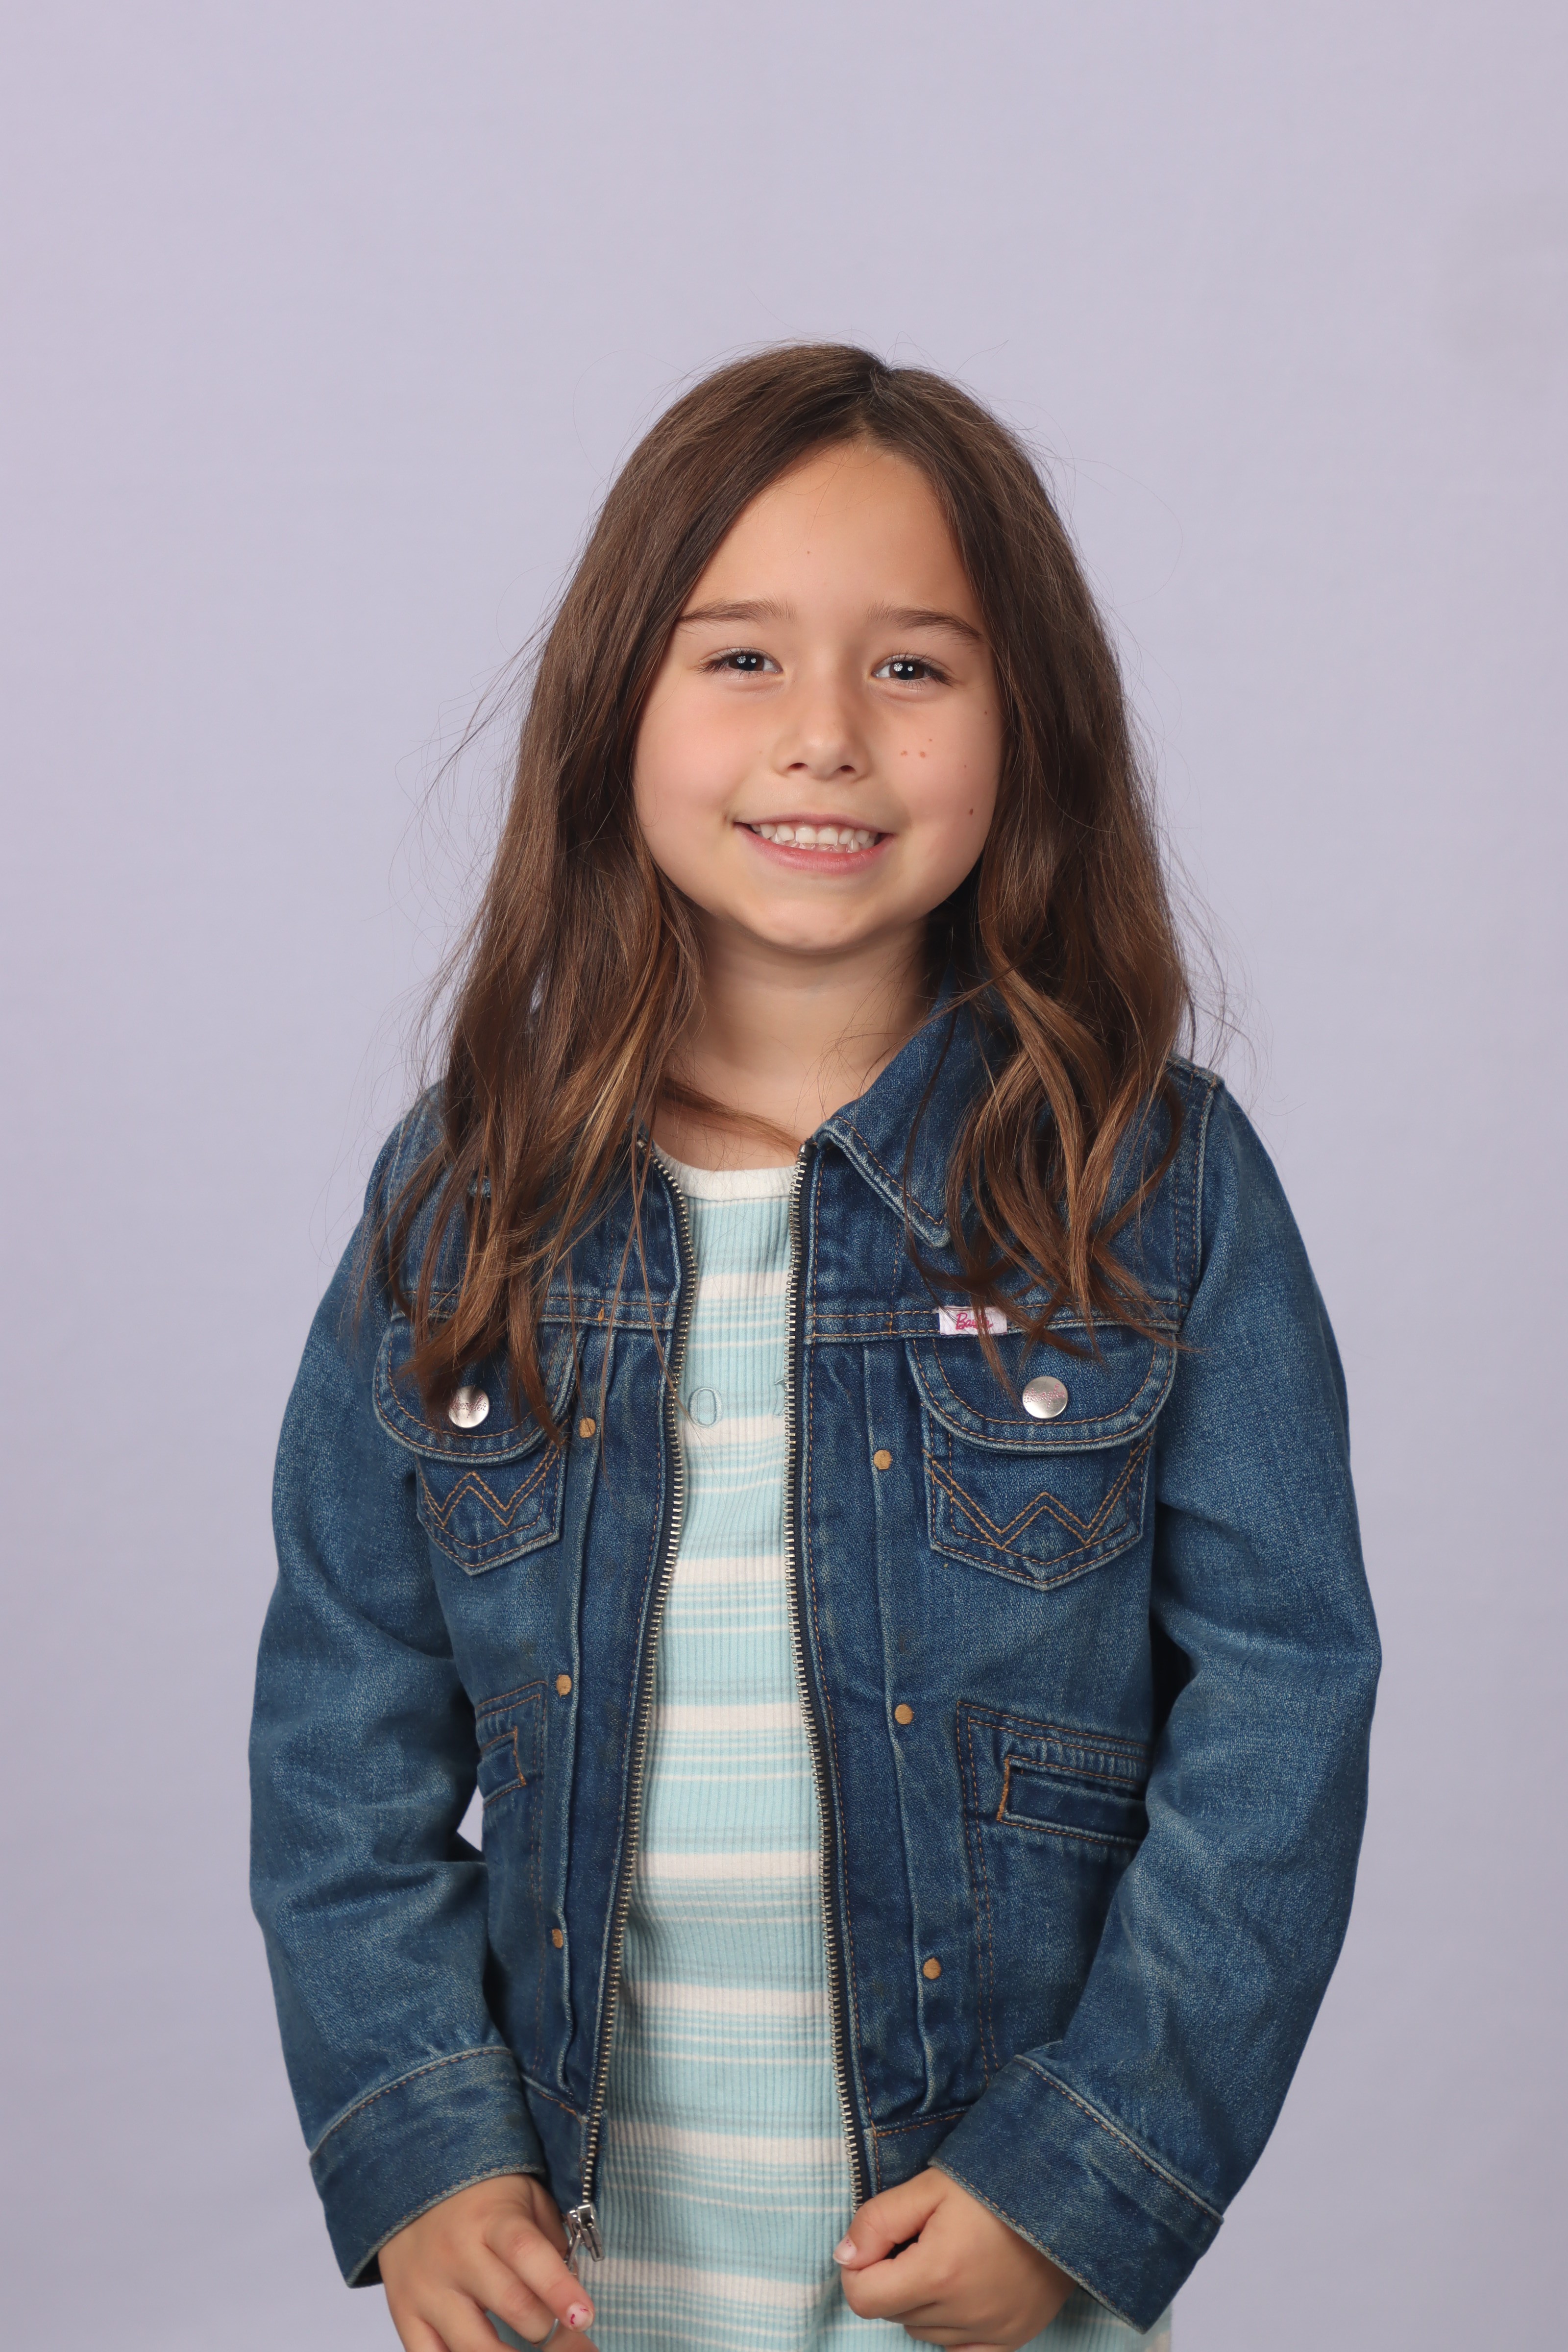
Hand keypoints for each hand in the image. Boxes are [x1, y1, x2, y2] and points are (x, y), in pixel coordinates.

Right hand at [380, 2174, 596, 2351]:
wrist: (408, 2179)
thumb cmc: (481, 2193)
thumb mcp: (525, 2196)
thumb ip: (550, 2242)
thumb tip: (571, 2294)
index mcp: (491, 2219)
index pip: (527, 2254)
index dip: (559, 2289)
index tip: (584, 2317)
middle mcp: (456, 2255)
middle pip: (509, 2305)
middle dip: (546, 2329)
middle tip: (566, 2335)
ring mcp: (426, 2288)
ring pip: (472, 2346)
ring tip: (531, 2351)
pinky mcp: (403, 2313)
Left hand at [833, 2168, 1072, 2348]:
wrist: (1067, 2197)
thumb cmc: (996, 2183)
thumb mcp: (931, 2186)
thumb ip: (879, 2220)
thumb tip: (844, 2256)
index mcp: (938, 2272)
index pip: (863, 2298)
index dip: (858, 2267)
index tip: (878, 2242)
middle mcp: (962, 2313)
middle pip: (893, 2312)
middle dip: (893, 2277)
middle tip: (922, 2237)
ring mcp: (989, 2333)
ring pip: (923, 2331)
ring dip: (922, 2301)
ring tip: (950, 2256)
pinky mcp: (1011, 2340)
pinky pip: (959, 2351)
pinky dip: (951, 2325)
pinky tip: (966, 2290)